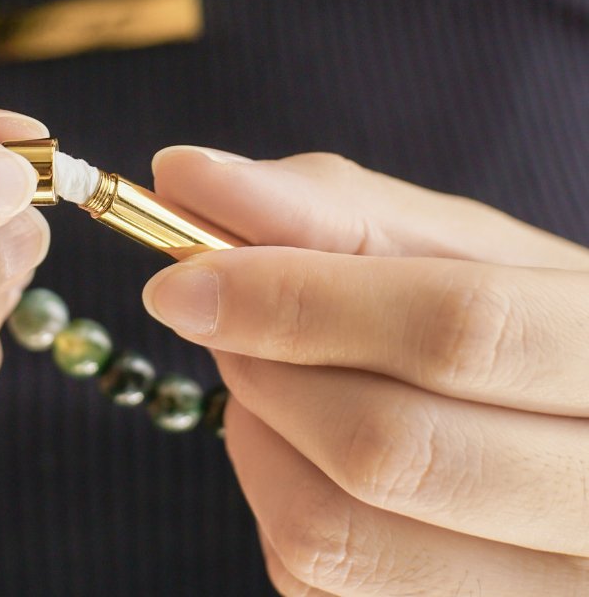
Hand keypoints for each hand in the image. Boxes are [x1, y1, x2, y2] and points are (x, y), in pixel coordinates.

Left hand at [143, 146, 588, 595]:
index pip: (456, 331)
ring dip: (257, 435)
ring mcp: (547, 593)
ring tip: (269, 377)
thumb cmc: (512, 316)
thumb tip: (183, 175)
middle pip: (388, 447)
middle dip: (265, 368)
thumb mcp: (450, 245)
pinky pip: (317, 584)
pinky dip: (272, 497)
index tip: (181, 279)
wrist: (571, 426)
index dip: (298, 300)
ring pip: (334, 534)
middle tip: (220, 317)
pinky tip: (301, 446)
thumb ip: (326, 206)